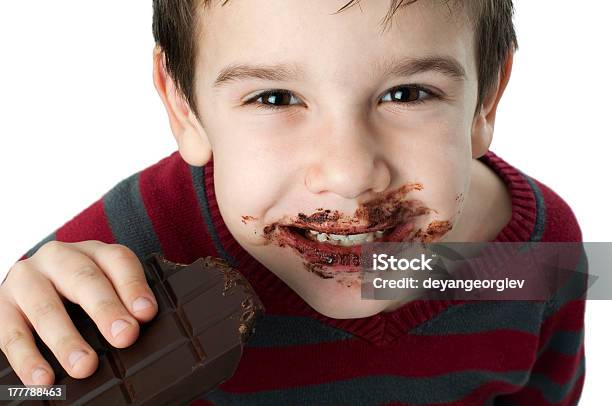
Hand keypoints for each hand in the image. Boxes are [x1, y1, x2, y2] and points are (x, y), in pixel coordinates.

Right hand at [0, 240, 157, 384]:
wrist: (28, 287)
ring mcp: (27, 279)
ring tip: (85, 366)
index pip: (117, 260)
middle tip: (124, 337)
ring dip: (66, 340)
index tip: (146, 313)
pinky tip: (43, 379)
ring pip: (46, 307)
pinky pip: (11, 333)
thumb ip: (124, 301)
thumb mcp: (103, 286)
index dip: (133, 286)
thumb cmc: (78, 292)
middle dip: (106, 310)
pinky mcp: (1, 305)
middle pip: (84, 279)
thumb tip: (143, 326)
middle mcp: (59, 258)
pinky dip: (28, 359)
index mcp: (92, 252)